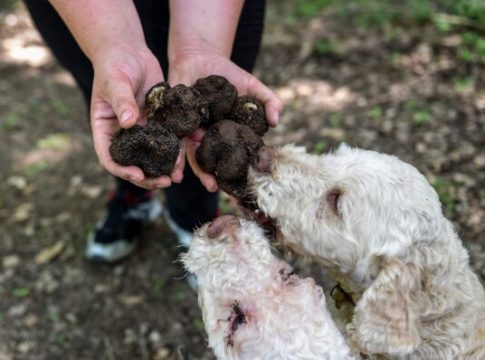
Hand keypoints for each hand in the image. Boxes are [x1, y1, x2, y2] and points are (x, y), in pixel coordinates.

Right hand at [90, 44, 185, 189]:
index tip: (139, 176)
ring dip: (164, 168)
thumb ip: (122, 101)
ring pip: (152, 156)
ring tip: (177, 177)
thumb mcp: (115, 81)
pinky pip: (167, 140)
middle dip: (148, 176)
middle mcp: (124, 134)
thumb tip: (129, 123)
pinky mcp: (158, 122)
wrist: (130, 51)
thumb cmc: (115, 64)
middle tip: (164, 182)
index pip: (111, 157)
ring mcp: (142, 130)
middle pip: (133, 163)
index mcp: (106, 129)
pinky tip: (185, 159)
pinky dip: (175, 151)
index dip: (123, 170)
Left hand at [168, 49, 282, 191]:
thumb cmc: (229, 74)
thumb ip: (268, 101)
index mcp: (226, 133)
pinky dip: (176, 152)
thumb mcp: (252, 86)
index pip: (232, 154)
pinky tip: (176, 165)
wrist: (201, 56)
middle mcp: (208, 136)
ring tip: (196, 180)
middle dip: (210, 174)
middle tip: (214, 187)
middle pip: (209, 159)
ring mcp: (191, 130)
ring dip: (193, 169)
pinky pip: (175, 139)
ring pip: (191, 153)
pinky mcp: (174, 121)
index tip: (240, 182)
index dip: (235, 168)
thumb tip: (277, 122)